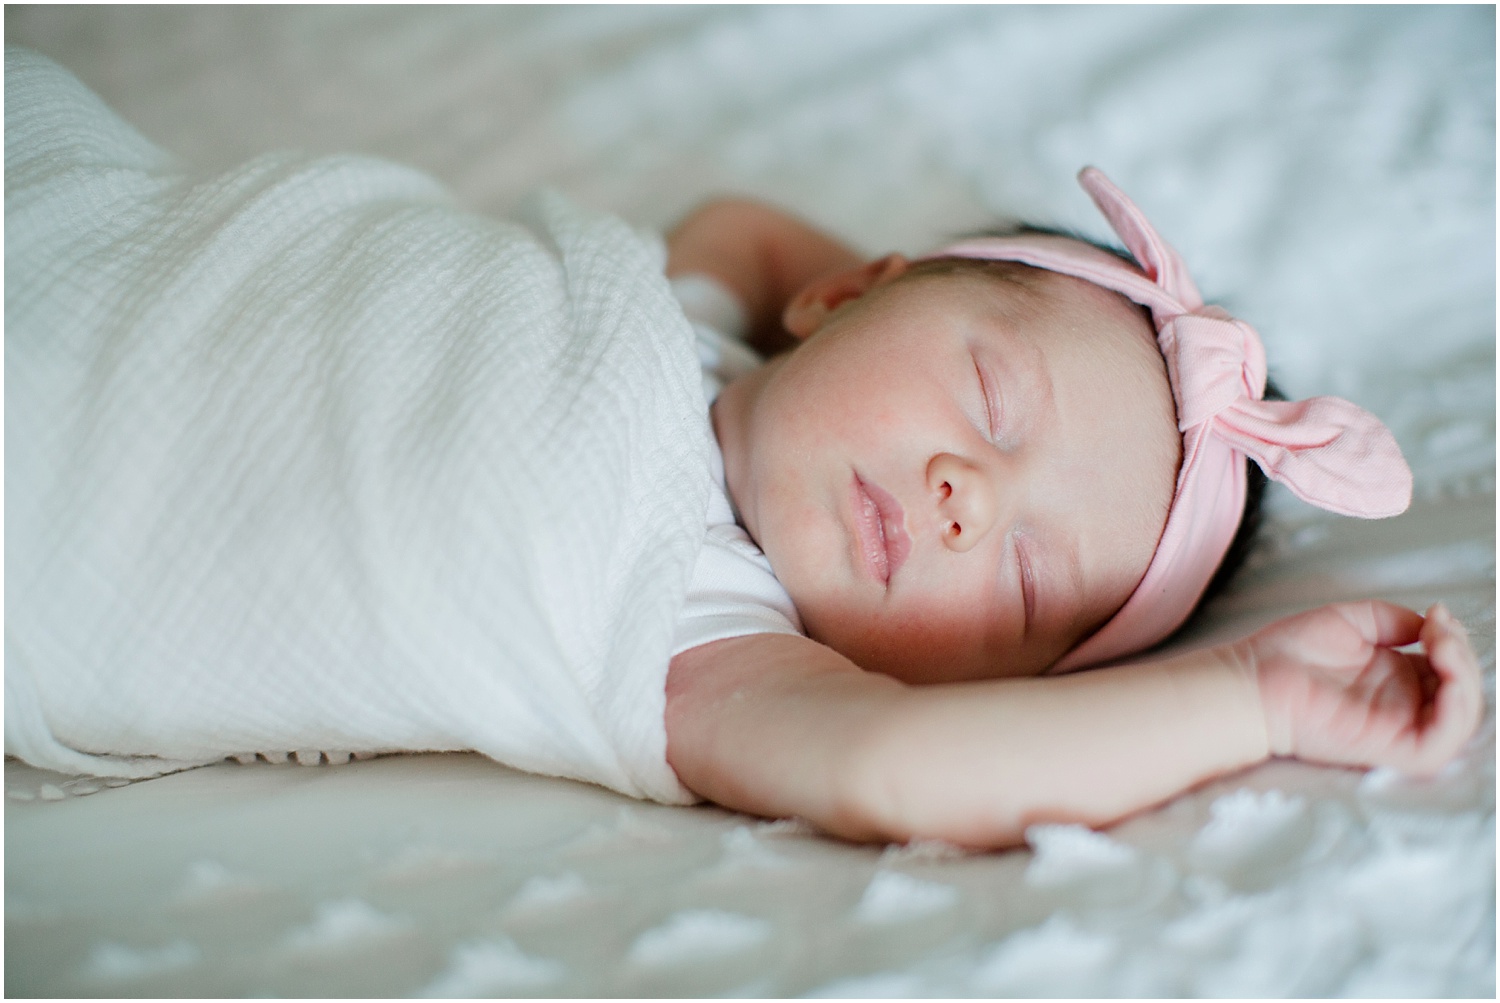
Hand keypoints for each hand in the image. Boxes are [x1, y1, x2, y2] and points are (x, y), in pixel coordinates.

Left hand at [1240, 601, 1482, 773]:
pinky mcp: (1390, 748)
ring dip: (1466, 676)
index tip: (1436, 612)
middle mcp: (1401, 706)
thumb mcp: (1350, 620)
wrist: (1252, 679)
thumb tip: (1430, 623)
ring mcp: (1397, 729)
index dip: (1454, 640)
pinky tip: (1444, 671)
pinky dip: (1457, 708)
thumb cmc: (1287, 653)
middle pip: (1461, 691)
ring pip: (1461, 718)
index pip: (1448, 668)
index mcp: (1395, 680)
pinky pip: (1441, 741)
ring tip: (1441, 644)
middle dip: (1463, 653)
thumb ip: (1393, 620)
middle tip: (1439, 628)